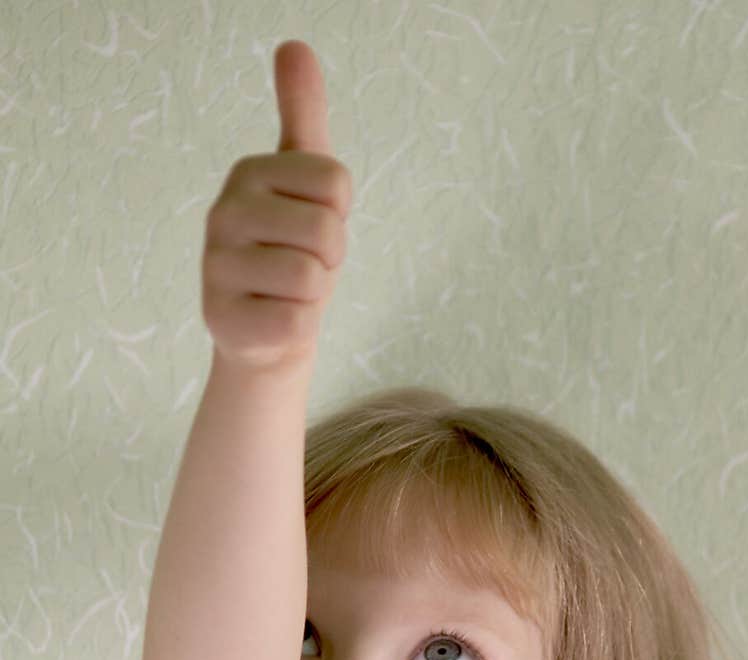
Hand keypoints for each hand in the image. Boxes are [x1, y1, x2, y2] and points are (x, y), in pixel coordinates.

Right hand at [201, 41, 351, 372]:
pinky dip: (298, 329)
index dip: (340, 215)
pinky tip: (272, 321)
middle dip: (330, 259)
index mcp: (248, 172)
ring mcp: (216, 268)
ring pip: (311, 279)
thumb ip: (302, 115)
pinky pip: (296, 323)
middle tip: (304, 266)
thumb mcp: (304, 182)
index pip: (336, 182)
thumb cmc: (292, 254)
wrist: (266, 335)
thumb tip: (294, 45)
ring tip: (287, 294)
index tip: (313, 226)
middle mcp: (222, 213)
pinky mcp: (222, 321)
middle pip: (327, 232)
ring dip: (314, 297)